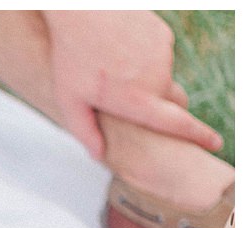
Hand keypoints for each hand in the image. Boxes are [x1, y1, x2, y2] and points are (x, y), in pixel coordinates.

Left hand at [44, 11, 221, 159]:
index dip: (198, 135)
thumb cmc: (71, 58)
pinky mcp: (164, 37)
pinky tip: (121, 52)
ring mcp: (163, 55)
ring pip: (162, 78)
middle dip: (162, 108)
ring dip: (146, 80)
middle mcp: (157, 79)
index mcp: (137, 100)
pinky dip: (144, 60)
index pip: (176, 123)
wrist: (83, 13)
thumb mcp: (70, 101)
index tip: (215, 143)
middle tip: (134, 102)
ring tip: (115, 71)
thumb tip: (99, 155)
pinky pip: (159, 56)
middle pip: (172, 102)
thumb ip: (85, 131)